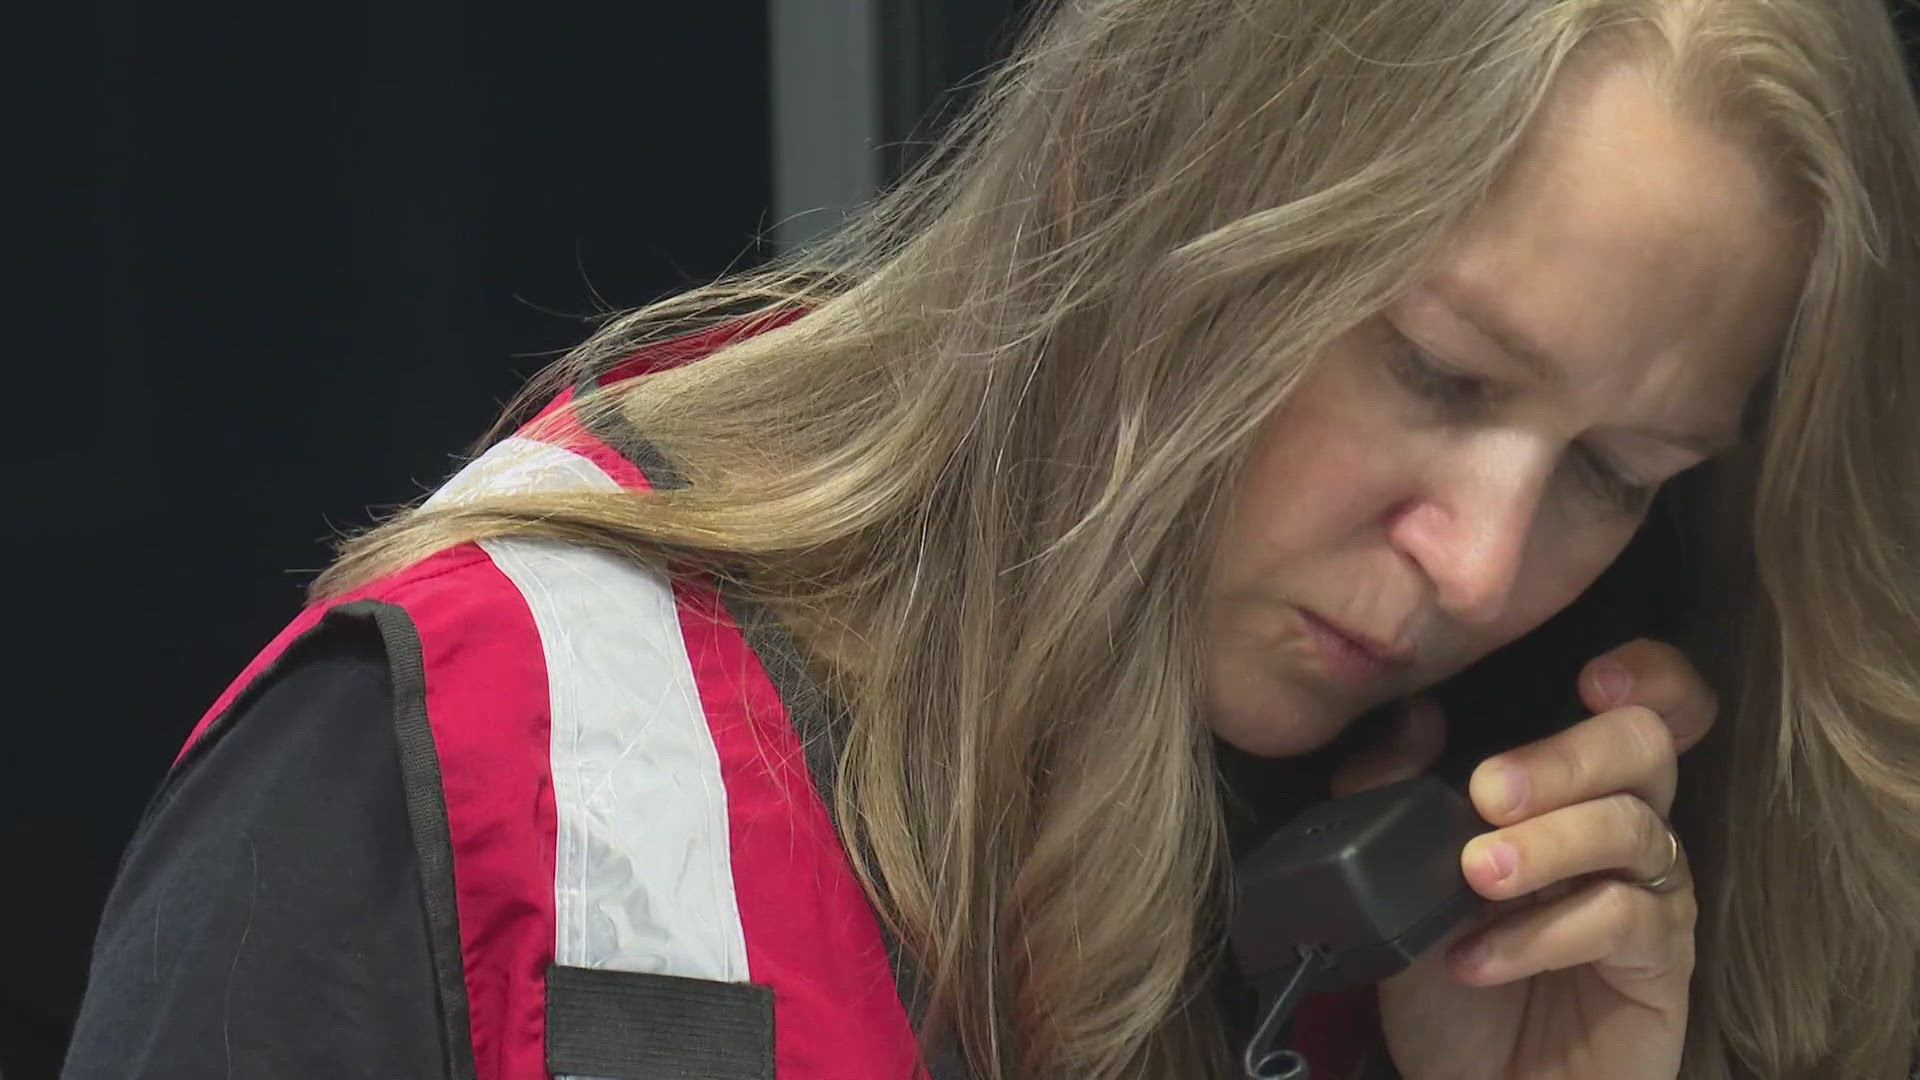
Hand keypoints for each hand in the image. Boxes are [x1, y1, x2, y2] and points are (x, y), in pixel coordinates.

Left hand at [1328, 638, 1715, 1079]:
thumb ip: (1389, 790)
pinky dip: (1542, 933)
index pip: (1644, 705)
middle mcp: (1627, 826)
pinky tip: (1477, 957)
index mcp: (1574, 788)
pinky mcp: (1661, 966)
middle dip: (1563, 757)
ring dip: (1547, 844)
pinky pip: (1623, 922)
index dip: (1645, 674)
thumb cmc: (1444, 972)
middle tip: (1487, 792)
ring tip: (1474, 874)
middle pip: (1643, 745)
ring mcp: (1652, 894)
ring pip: (1633, 828)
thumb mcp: (1393, 875)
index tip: (1589, 675)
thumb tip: (1411, 716)